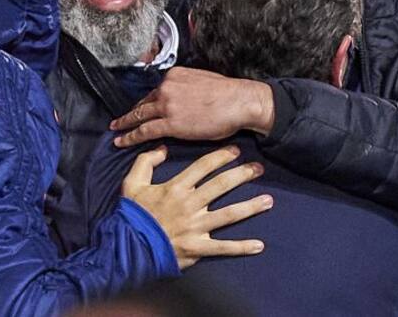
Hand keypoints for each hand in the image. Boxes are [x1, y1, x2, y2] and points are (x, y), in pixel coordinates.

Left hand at [110, 67, 273, 146]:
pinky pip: (144, 131)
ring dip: (125, 124)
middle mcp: (166, 88)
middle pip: (144, 102)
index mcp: (174, 76)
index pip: (156, 91)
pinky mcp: (170, 123)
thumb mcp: (203, 80)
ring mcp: (166, 105)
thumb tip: (186, 97)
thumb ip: (188, 87)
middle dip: (131, 112)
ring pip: (139, 116)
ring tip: (116, 130)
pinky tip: (122, 141)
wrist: (239, 102)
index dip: (147, 102)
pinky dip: (130, 136)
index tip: (141, 108)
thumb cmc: (228, 94)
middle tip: (119, 120)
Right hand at [121, 145, 271, 268]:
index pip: (203, 167)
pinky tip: (259, 245)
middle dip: (242, 175)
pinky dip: (242, 247)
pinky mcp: (198, 247)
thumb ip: (145, 162)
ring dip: (250, 207)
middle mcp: (190, 205)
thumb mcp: (132, 183)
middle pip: (221, 186)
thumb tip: (162, 148)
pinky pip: (224, 248)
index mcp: (176, 188)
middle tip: (258, 168)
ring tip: (269, 200)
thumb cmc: (131, 214)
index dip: (221, 157)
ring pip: (229, 214)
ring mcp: (196, 227)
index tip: (236, 151)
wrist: (128, 246)